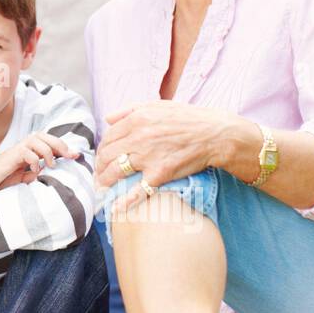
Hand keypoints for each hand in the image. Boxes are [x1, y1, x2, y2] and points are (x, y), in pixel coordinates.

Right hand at [0, 132, 78, 194]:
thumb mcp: (20, 179)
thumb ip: (32, 174)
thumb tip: (44, 173)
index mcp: (26, 152)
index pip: (46, 142)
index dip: (62, 147)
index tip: (76, 155)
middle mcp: (21, 148)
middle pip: (42, 135)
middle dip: (59, 144)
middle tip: (69, 156)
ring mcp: (15, 151)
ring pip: (36, 139)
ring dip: (48, 150)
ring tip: (51, 165)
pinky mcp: (9, 157)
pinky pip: (25, 151)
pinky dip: (34, 159)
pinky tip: (34, 170)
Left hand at [95, 100, 251, 210]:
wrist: (215, 134)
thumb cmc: (188, 119)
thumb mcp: (157, 105)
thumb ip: (129, 110)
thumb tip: (108, 119)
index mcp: (136, 119)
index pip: (108, 137)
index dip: (101, 149)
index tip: (101, 157)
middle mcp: (138, 137)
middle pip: (107, 155)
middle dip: (99, 166)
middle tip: (98, 174)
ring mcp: (148, 157)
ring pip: (116, 171)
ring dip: (104, 182)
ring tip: (101, 188)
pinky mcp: (160, 174)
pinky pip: (137, 190)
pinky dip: (124, 201)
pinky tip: (116, 207)